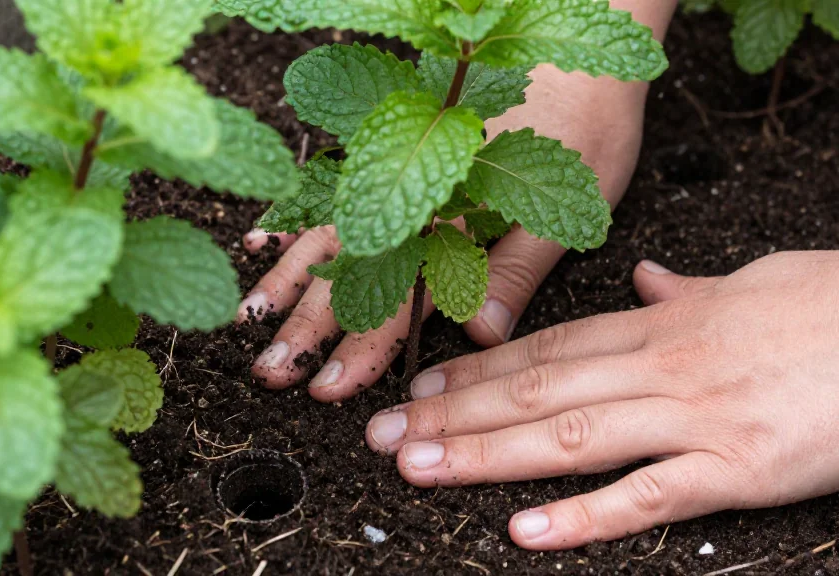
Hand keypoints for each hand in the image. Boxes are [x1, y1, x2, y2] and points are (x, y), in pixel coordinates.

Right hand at [237, 60, 655, 401]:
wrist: (579, 35)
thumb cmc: (588, 120)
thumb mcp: (569, 200)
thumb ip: (518, 265)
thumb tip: (477, 333)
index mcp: (457, 216)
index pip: (400, 295)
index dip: (363, 346)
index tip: (328, 388)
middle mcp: (412, 192)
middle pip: (351, 267)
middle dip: (309, 325)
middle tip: (268, 371)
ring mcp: (393, 163)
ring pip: (329, 229)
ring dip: (290, 277)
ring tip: (251, 316)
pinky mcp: (388, 141)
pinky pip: (330, 184)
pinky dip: (298, 213)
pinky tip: (265, 236)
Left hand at [365, 204, 838, 549]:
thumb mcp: (754, 278)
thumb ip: (690, 290)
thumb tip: (645, 285)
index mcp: (666, 323)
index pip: (549, 345)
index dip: (478, 365)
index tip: (424, 380)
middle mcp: (664, 365)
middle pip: (535, 388)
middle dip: (451, 412)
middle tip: (384, 430)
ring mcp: (696, 415)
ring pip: (567, 435)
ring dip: (484, 453)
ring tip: (416, 466)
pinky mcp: (740, 465)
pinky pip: (647, 495)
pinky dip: (583, 516)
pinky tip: (525, 530)